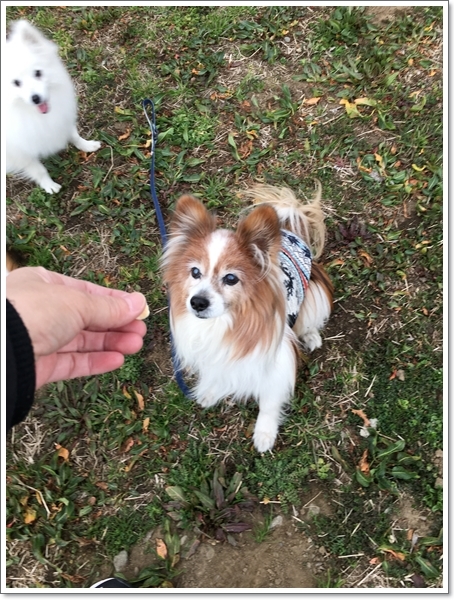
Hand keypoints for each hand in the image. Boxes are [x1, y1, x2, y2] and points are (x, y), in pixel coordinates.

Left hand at [6, 267, 147, 388]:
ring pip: (83, 342)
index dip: (115, 300)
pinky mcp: (41, 366)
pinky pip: (74, 363)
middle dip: (117, 324)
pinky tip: (117, 360)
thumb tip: (137, 303)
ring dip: (112, 343)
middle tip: (140, 330)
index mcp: (44, 285)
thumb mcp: (77, 302)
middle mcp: (42, 311)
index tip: (137, 308)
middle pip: (88, 318)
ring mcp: (41, 339)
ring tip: (135, 345)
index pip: (87, 292)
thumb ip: (109, 307)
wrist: (0, 351)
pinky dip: (97, 361)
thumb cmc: (28, 313)